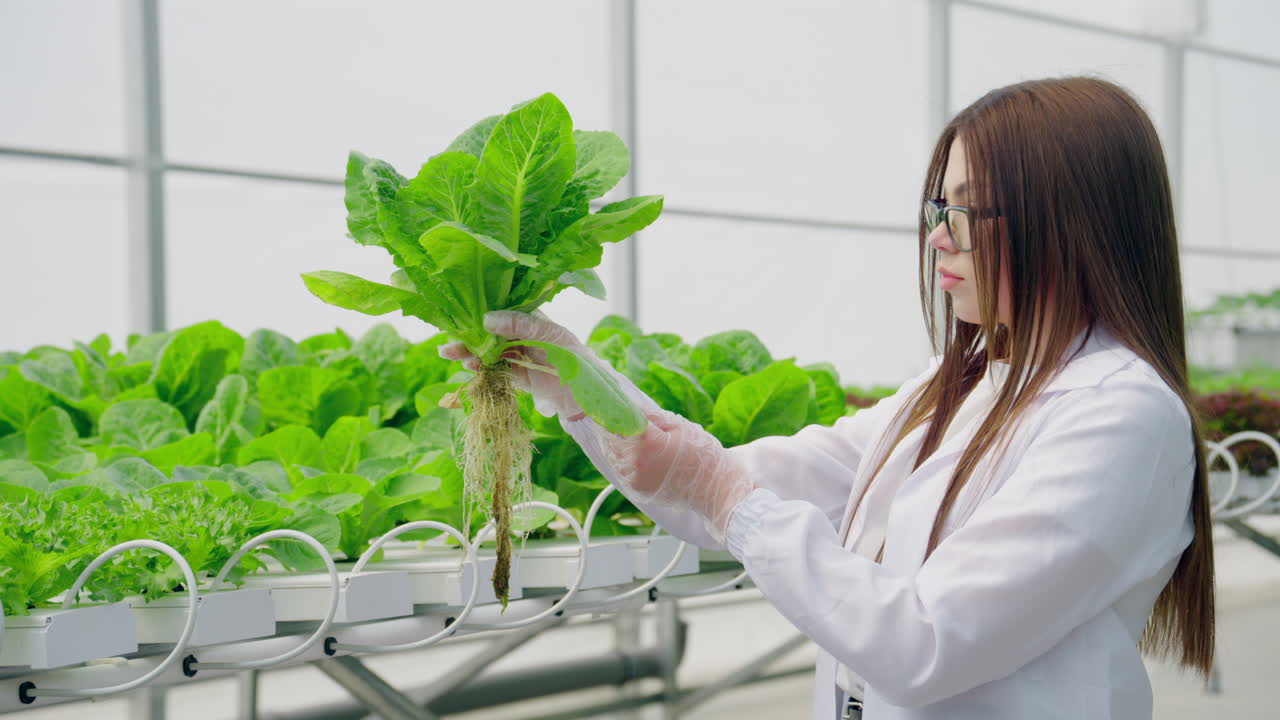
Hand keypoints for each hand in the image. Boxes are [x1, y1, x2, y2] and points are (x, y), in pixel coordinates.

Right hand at [438, 310, 591, 418]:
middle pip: (486, 333)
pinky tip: (469, 368)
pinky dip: (480, 369)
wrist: (583, 388)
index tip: (458, 318)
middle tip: (447, 345)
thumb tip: (486, 319)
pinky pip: (493, 368)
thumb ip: (518, 325)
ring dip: (469, 353)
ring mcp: (515, 353)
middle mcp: (518, 333)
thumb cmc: (570, 352)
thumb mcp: (546, 334)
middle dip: (466, 337)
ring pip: (486, 351)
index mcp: (527, 317)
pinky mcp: (515, 373)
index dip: (476, 314)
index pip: (498, 311)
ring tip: (451, 355)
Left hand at [570, 407, 754, 542]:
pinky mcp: (636, 491)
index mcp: (644, 443)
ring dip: (611, 441)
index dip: (604, 408)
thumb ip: (650, 416)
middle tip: (602, 408)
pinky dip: (619, 457)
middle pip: (608, 438)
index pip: (613, 420)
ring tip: (614, 427)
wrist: (718, 492)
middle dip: (606, 423)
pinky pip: (619, 469)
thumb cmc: (705, 458)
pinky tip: (624, 447)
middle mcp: (633, 464)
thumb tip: (629, 406)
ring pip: (611, 455)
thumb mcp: (680, 426)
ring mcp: (633, 480)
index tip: (597, 398)